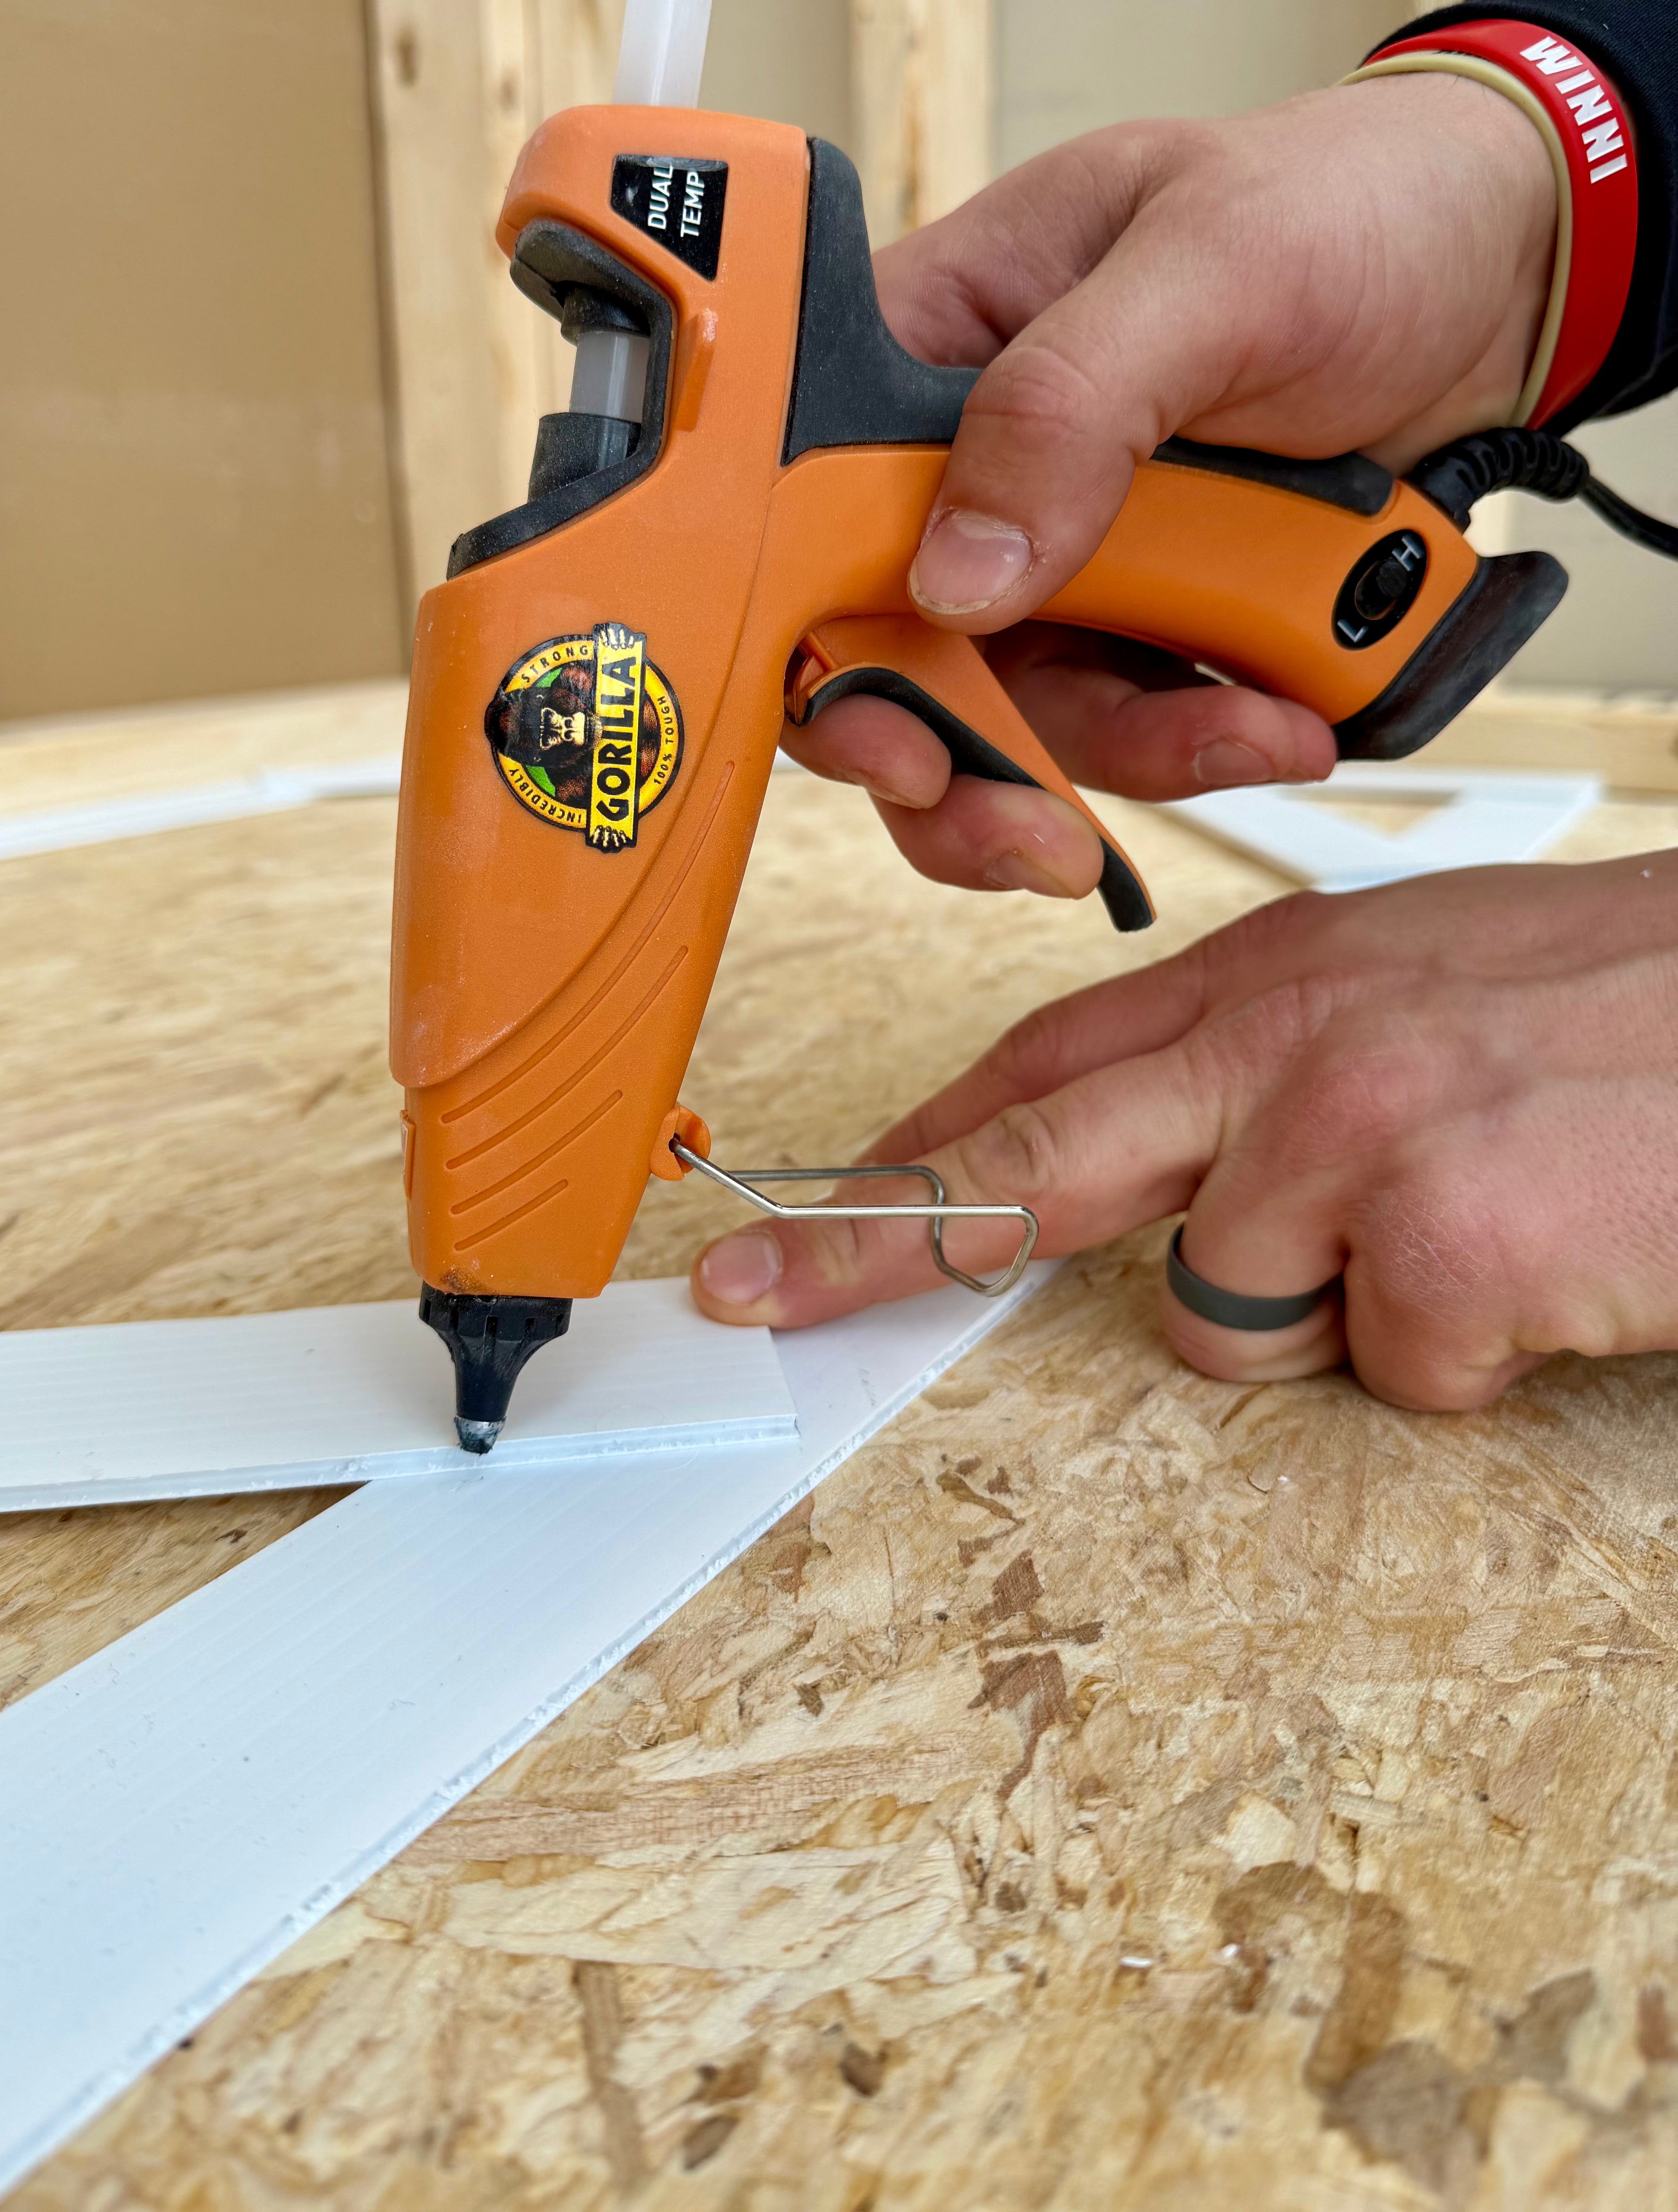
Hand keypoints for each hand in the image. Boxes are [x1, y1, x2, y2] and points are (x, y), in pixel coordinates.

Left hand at [690, 855, 1677, 1411]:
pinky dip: (1468, 1352)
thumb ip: (1272, 1068)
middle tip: (756, 1293)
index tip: (801, 1202)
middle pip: (1028, 1157)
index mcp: (1275, 977)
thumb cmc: (1619, 1011)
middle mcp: (1287, 1042)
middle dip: (875, 1236)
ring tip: (1477, 1231)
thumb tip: (1170, 1185)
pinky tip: (1546, 1265)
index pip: (1041, 1061)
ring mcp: (1354, 1137)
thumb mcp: (1420, 991)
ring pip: (1238, 1317)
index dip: (914, 1140)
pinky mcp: (1441, 1245)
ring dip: (1346, 1315)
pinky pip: (1392, 1370)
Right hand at [788, 72, 1557, 893]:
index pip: (809, 511)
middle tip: (1036, 840)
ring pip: (1021, 717)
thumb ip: (1069, 405)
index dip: (825, 639)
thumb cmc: (1355, 208)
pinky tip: (1290, 720)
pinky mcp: (1146, 620)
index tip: (889, 737)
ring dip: (1128, 761)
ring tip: (1259, 736)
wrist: (1510, 273)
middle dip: (967, 764)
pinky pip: (1132, 725)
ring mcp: (1059, 555)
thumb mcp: (1212, 270)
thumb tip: (957, 573)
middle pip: (897, 654)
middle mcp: (969, 467)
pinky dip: (1204, 744)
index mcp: (931, 346)